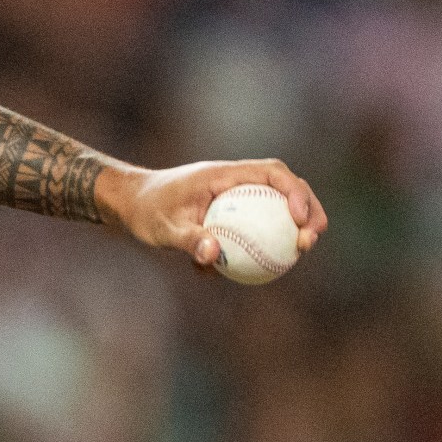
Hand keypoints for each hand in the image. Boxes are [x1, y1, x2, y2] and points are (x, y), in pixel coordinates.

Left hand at [97, 159, 327, 271]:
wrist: (130, 204)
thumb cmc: (145, 211)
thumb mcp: (162, 228)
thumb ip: (188, 240)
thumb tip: (214, 255)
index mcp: (225, 174)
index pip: (272, 173)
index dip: (295, 192)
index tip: (300, 219)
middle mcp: (236, 180)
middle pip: (285, 186)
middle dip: (308, 208)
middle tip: (311, 239)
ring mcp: (236, 194)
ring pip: (275, 205)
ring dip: (293, 225)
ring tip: (301, 251)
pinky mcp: (232, 212)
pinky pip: (257, 223)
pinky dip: (267, 240)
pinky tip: (266, 268)